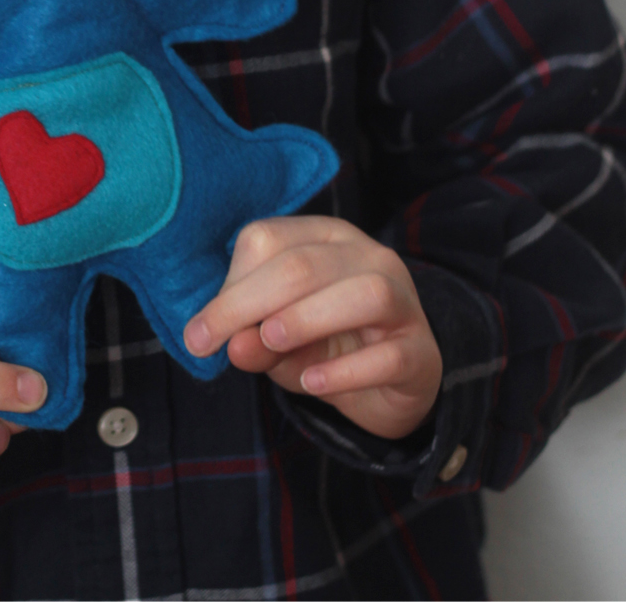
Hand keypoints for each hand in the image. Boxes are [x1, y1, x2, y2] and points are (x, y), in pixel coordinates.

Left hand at [186, 215, 441, 440]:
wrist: (389, 387)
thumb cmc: (325, 346)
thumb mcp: (277, 342)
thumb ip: (252, 337)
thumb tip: (232, 343)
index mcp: (324, 238)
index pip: (267, 240)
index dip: (230, 284)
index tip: (202, 330)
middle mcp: (368, 258)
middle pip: (304, 265)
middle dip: (247, 304)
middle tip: (212, 343)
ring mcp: (405, 302)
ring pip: (364, 293)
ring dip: (306, 319)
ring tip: (271, 342)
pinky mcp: (423, 352)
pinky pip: (389, 356)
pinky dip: (346, 370)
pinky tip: (313, 383)